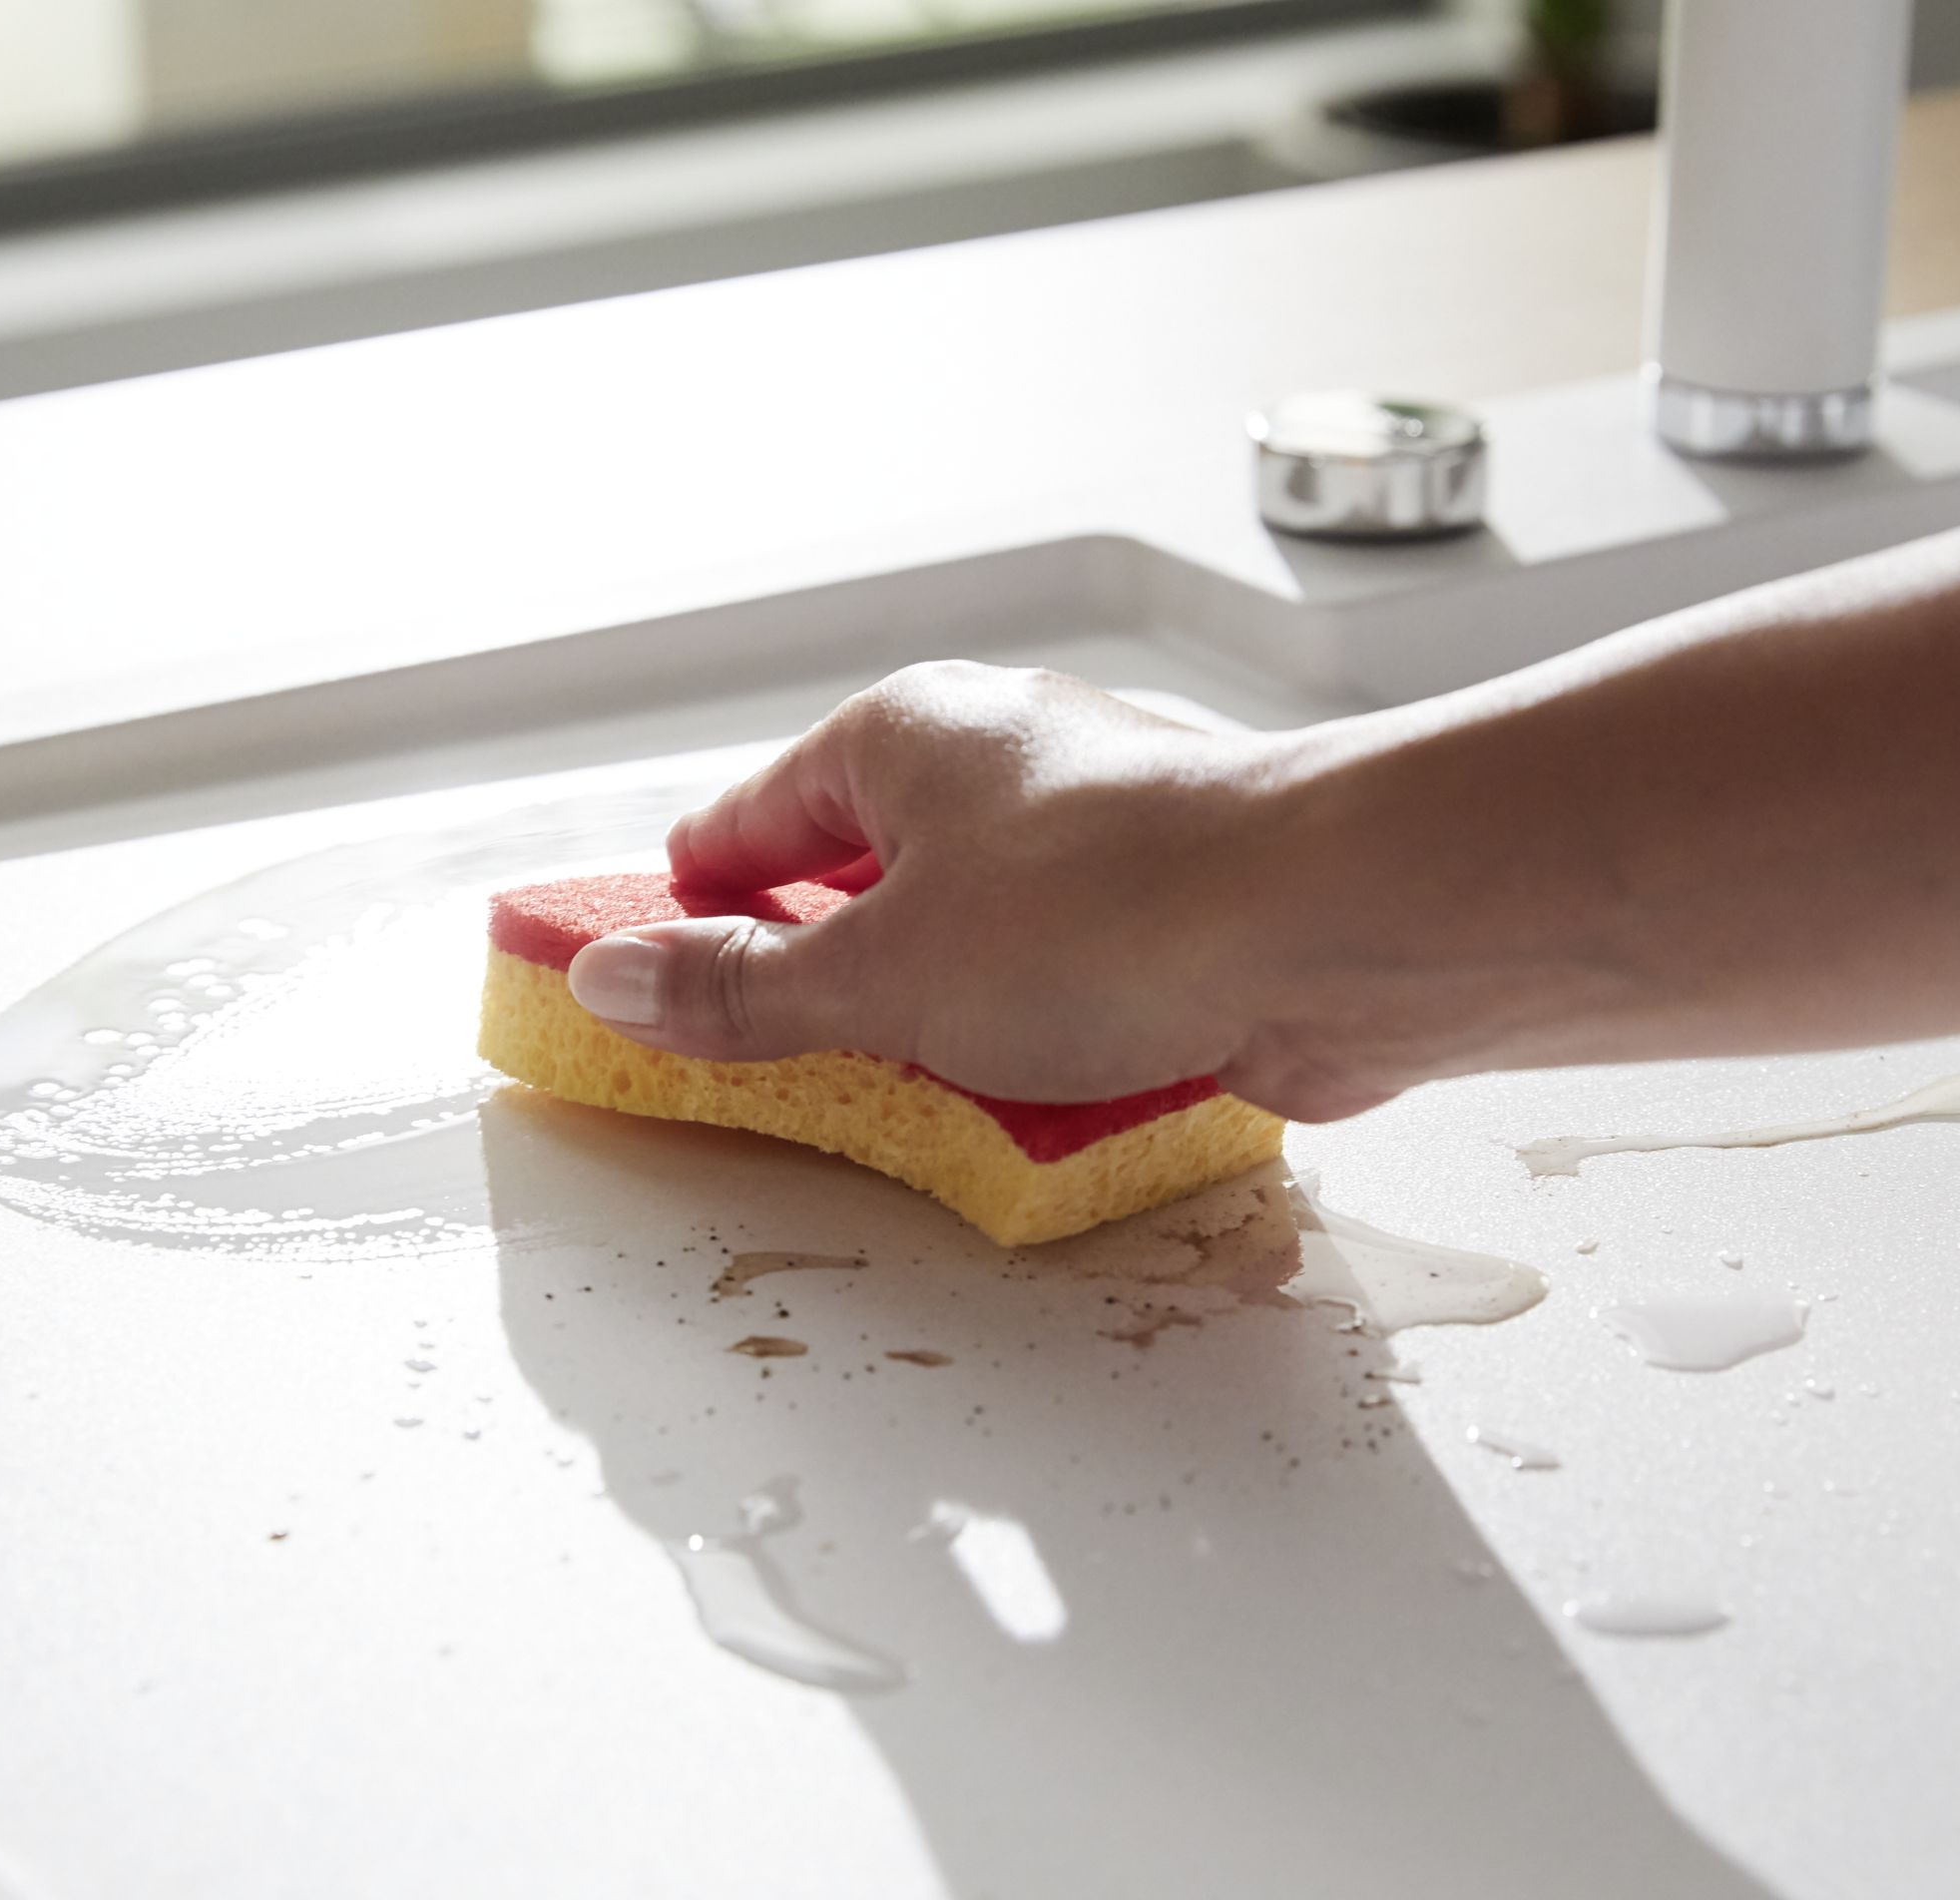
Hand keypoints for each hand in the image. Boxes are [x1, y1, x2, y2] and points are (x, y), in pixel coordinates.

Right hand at [562, 662, 1403, 1119]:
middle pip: (865, 884)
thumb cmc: (1116, 910)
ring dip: (942, 1033)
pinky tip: (1037, 1105)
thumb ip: (743, 990)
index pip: (750, 819)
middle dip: (826, 986)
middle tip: (775, 1071)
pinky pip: (1069, 992)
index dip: (690, 904)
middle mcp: (1000, 768)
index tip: (640, 979)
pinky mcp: (1175, 917)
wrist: (1344, 923)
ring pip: (973, 947)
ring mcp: (1095, 840)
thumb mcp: (882, 974)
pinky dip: (1040, 1051)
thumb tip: (616, 980)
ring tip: (920, 1102)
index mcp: (902, 735)